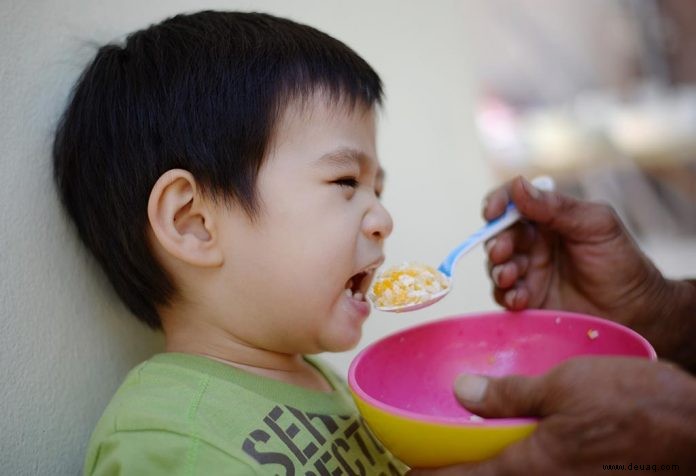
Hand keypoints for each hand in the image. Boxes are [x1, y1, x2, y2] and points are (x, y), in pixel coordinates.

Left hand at [409, 357, 695, 474]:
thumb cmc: (637, 406)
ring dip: (492, 470)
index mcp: (534, 465)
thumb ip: (511, 395)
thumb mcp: (565, 385)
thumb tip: (463, 393)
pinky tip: (522, 449)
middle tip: (435, 465)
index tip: (408, 474)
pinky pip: (545, 475)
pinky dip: (523, 466)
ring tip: (474, 457)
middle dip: (460, 475)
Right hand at [483, 176, 687, 358]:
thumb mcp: (596, 225)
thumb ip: (556, 207)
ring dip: (498, 269)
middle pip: (498, 235)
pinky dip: (506, 295)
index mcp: (547, 218)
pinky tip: (521, 299)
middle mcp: (532, 242)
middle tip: (503, 252)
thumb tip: (517, 185)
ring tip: (512, 277)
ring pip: (496, 265)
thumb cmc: (620, 261)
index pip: (512, 202)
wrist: (635, 311)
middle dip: (496, 242)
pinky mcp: (527, 300)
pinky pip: (504, 295)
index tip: (492, 212)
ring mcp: (528, 272)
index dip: (497, 203)